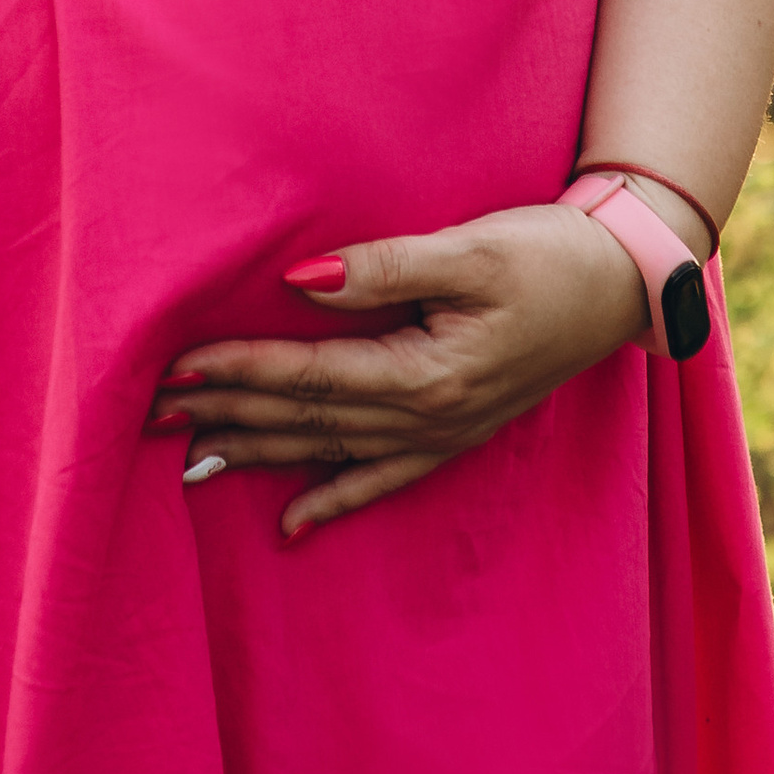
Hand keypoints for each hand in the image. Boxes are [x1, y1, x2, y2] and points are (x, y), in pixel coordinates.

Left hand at [146, 203, 650, 536]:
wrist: (622, 285)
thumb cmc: (547, 255)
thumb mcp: (468, 249)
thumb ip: (383, 269)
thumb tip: (298, 284)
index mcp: (426, 372)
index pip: (309, 376)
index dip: (240, 371)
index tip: (175, 367)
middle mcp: (427, 417)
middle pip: (307, 420)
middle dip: (228, 415)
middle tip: (150, 414)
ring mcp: (442, 433)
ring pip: (330, 450)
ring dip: (259, 452)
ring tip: (189, 456)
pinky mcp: (456, 432)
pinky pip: (382, 479)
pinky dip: (333, 499)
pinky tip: (290, 524)